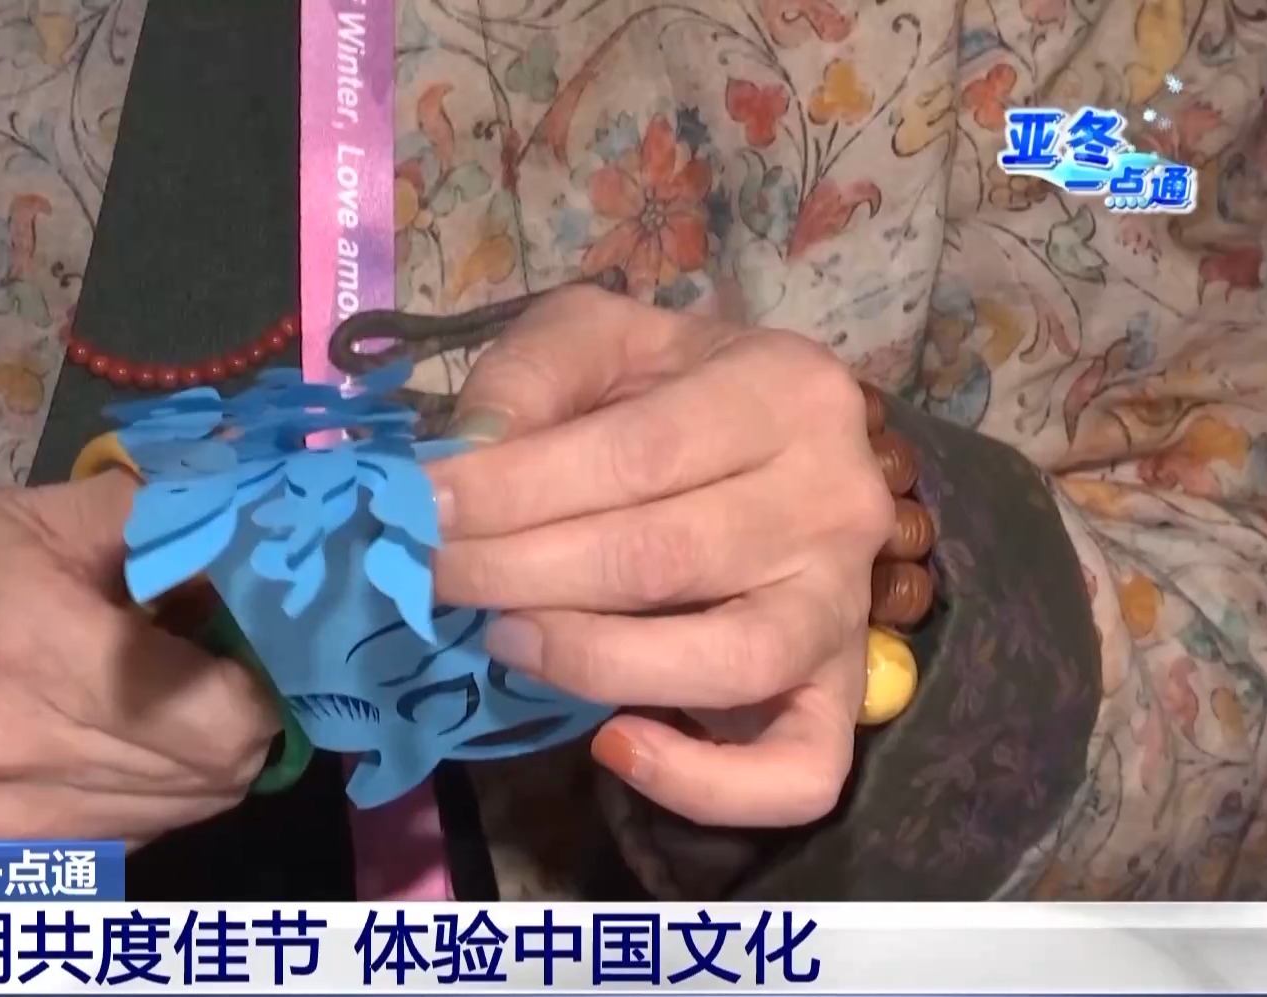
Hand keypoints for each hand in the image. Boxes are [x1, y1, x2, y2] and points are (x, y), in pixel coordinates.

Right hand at [0, 473, 278, 845]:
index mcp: (31, 644)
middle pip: (219, 774)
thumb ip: (156, 517)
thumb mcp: (26, 510)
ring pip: (184, 814)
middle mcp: (20, 754)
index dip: (266, 673)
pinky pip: (130, 838)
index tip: (257, 629)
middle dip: (244, 712)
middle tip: (220, 654)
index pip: (222, 713)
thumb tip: (261, 515)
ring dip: (201, 756)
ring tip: (162, 688)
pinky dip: (151, 791)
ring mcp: (5, 825)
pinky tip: (115, 733)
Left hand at [429, 287, 893, 826]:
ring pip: (733, 662)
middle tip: (432, 577)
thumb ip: (529, 378)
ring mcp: (847, 607)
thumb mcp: (596, 339)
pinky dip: (704, 784)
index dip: (516, 489)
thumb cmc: (665, 388)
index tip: (420, 510)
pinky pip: (799, 772)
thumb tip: (465, 461)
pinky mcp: (841, 696)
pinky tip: (613, 744)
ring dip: (592, 662)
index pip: (638, 453)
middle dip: (521, 572)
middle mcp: (837, 500)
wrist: (763, 438)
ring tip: (505, 638)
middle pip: (666, 556)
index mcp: (785, 390)